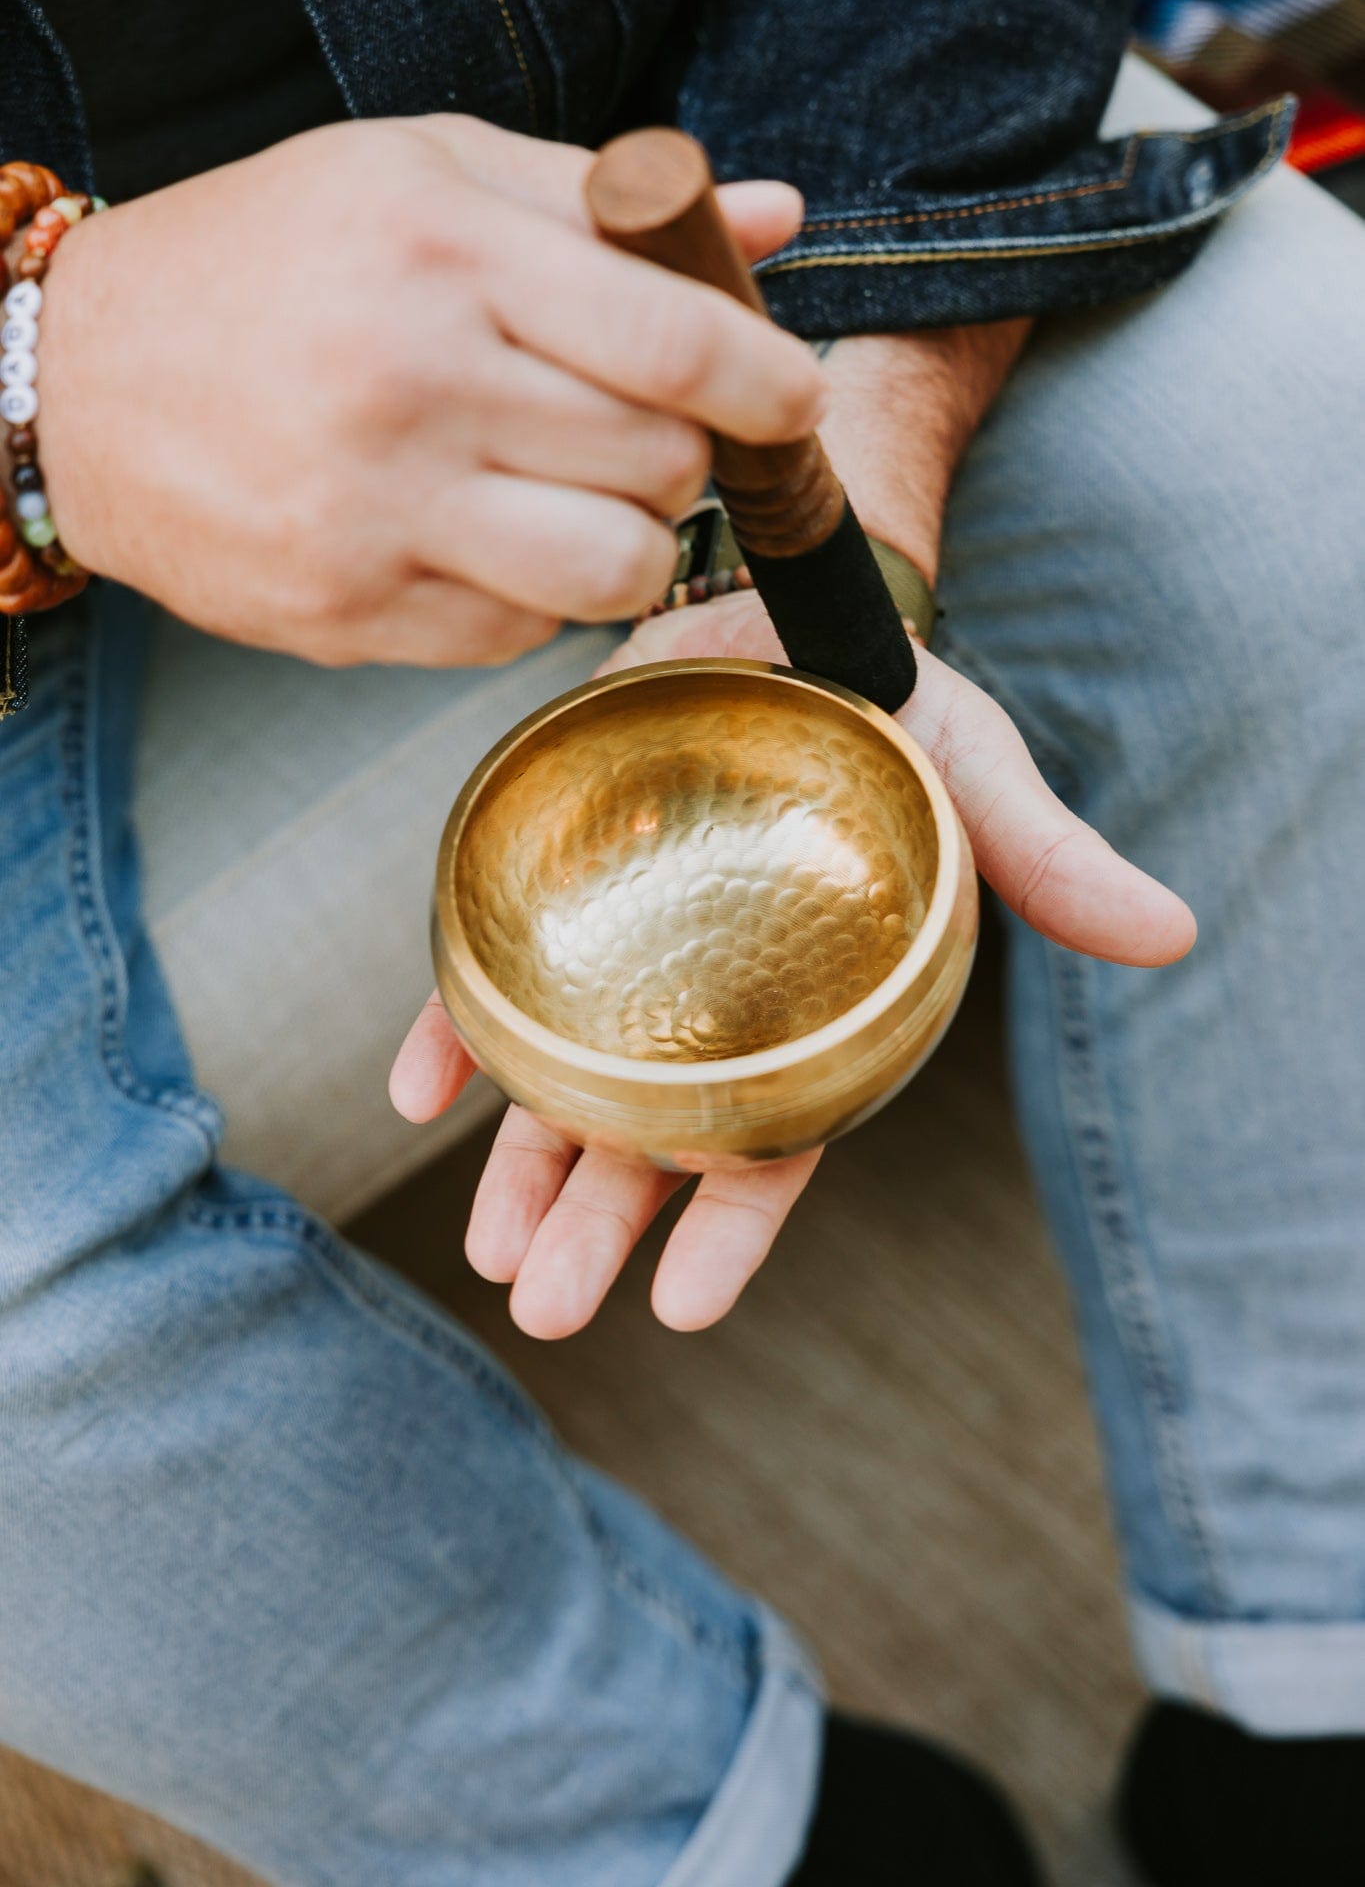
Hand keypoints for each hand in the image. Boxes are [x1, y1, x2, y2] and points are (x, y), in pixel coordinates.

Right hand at [35, 116, 818, 663]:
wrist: (80, 379)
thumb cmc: (270, 260)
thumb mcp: (424, 177)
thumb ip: (601, 202)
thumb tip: (775, 220)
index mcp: (442, 253)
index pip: (674, 338)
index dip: (769, 382)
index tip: (795, 401)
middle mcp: (412, 385)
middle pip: (661, 464)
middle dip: (683, 454)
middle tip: (638, 430)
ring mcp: (377, 512)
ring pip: (612, 571)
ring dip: (628, 543)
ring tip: (577, 496)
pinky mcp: (350, 611)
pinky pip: (519, 635)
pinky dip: (528, 595)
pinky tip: (475, 535)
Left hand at [392, 588, 1194, 1340]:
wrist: (788, 607)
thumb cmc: (893, 712)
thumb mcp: (976, 781)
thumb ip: (1048, 860)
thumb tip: (1171, 934)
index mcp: (808, 1009)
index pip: (774, 1139)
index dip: (734, 1226)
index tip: (685, 1309)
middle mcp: (706, 1001)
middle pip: (650, 1135)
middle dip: (599, 1227)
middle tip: (545, 1307)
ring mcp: (618, 951)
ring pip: (561, 1079)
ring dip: (520, 1165)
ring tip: (488, 1250)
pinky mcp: (548, 884)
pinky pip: (488, 971)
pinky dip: (453, 1031)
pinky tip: (418, 1091)